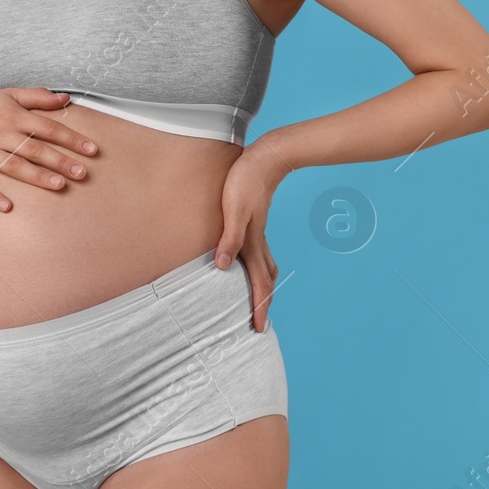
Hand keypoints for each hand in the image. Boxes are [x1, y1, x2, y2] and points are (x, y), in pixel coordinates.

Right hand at [0, 88, 97, 213]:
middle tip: (83, 173)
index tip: (93, 150)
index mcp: (12, 115)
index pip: (47, 127)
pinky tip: (8, 206)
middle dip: (60, 161)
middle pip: (34, 149)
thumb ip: (37, 97)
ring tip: (60, 186)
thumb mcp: (7, 97)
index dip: (71, 138)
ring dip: (36, 177)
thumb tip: (66, 98)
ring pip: (13, 166)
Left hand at [212, 140, 290, 332]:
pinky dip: (259, 270)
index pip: (259, 284)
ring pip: (265, 269)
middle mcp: (258, 243)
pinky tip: (250, 266)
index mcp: (253, 244)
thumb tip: (222, 267)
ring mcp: (259, 234)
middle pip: (265, 281)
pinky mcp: (256, 225)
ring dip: (263, 288)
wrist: (266, 158)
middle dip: (264, 304)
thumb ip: (229, 238)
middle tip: (260, 326)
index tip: (258, 329)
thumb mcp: (233, 209)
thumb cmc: (245, 182)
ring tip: (259, 302)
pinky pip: (261, 257)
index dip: (259, 307)